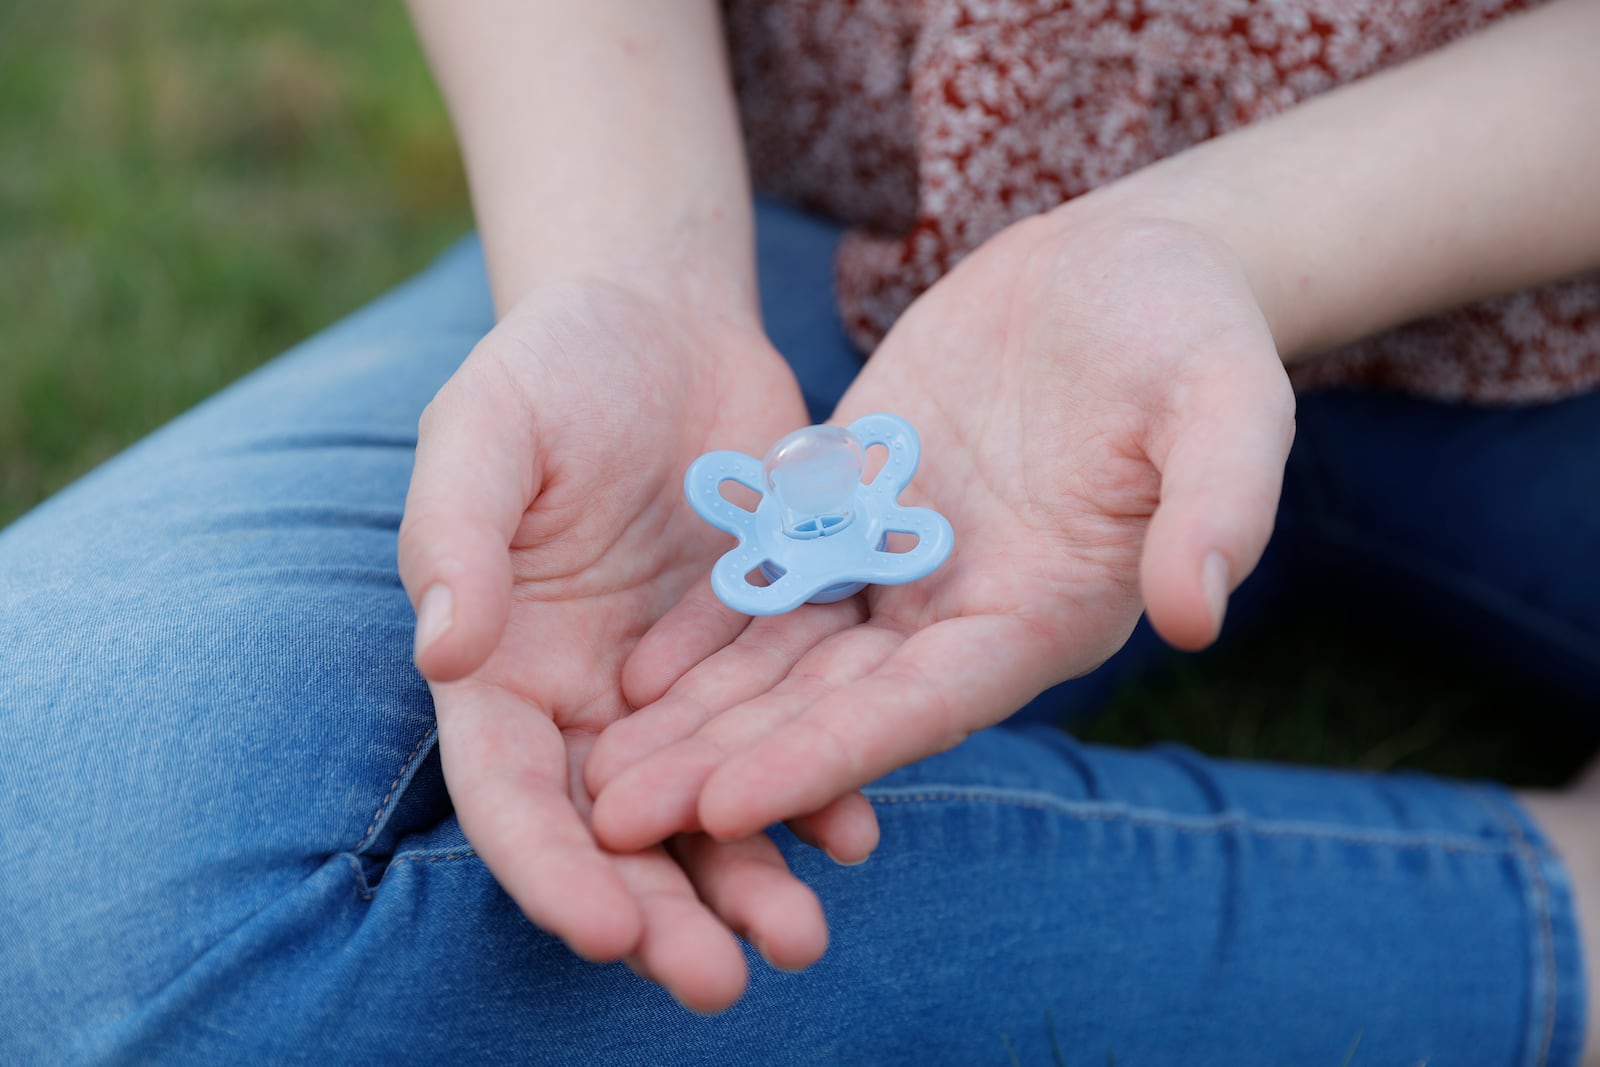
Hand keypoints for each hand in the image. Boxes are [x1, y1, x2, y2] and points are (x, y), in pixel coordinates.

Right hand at [397, 276, 878, 1010]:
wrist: (661, 320)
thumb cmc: (551, 367)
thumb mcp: (485, 429)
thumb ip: (458, 534)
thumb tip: (447, 648)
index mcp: (500, 664)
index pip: (509, 790)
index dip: (548, 866)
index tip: (604, 929)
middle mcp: (586, 695)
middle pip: (615, 827)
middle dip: (660, 909)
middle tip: (717, 981)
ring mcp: (677, 682)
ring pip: (709, 801)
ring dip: (749, 874)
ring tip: (802, 939)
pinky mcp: (762, 649)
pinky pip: (787, 732)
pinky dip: (816, 785)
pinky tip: (858, 828)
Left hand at [585, 207, 1295, 848]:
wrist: (1126, 266)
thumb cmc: (1192, 326)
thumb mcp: (1228, 398)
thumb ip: (1218, 503)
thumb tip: (1198, 612)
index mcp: (1043, 613)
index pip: (921, 705)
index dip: (827, 757)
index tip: (729, 807)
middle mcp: (963, 611)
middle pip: (831, 708)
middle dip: (728, 763)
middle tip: (618, 821)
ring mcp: (905, 564)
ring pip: (786, 660)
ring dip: (699, 719)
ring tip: (601, 775)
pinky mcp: (860, 510)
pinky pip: (773, 581)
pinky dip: (707, 629)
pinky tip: (629, 673)